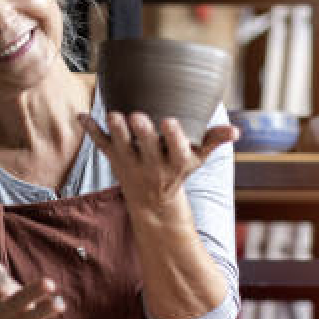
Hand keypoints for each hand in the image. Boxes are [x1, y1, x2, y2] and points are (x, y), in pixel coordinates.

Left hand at [79, 111, 238, 212]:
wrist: (152, 202)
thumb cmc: (177, 172)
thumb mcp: (197, 159)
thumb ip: (213, 141)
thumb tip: (236, 132)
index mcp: (174, 163)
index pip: (176, 150)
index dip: (173, 137)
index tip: (169, 121)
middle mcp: (152, 164)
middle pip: (146, 147)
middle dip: (142, 133)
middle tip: (137, 116)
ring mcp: (130, 162)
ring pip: (121, 146)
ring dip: (116, 131)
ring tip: (113, 115)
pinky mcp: (114, 160)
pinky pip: (101, 145)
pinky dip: (91, 131)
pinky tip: (81, 117)